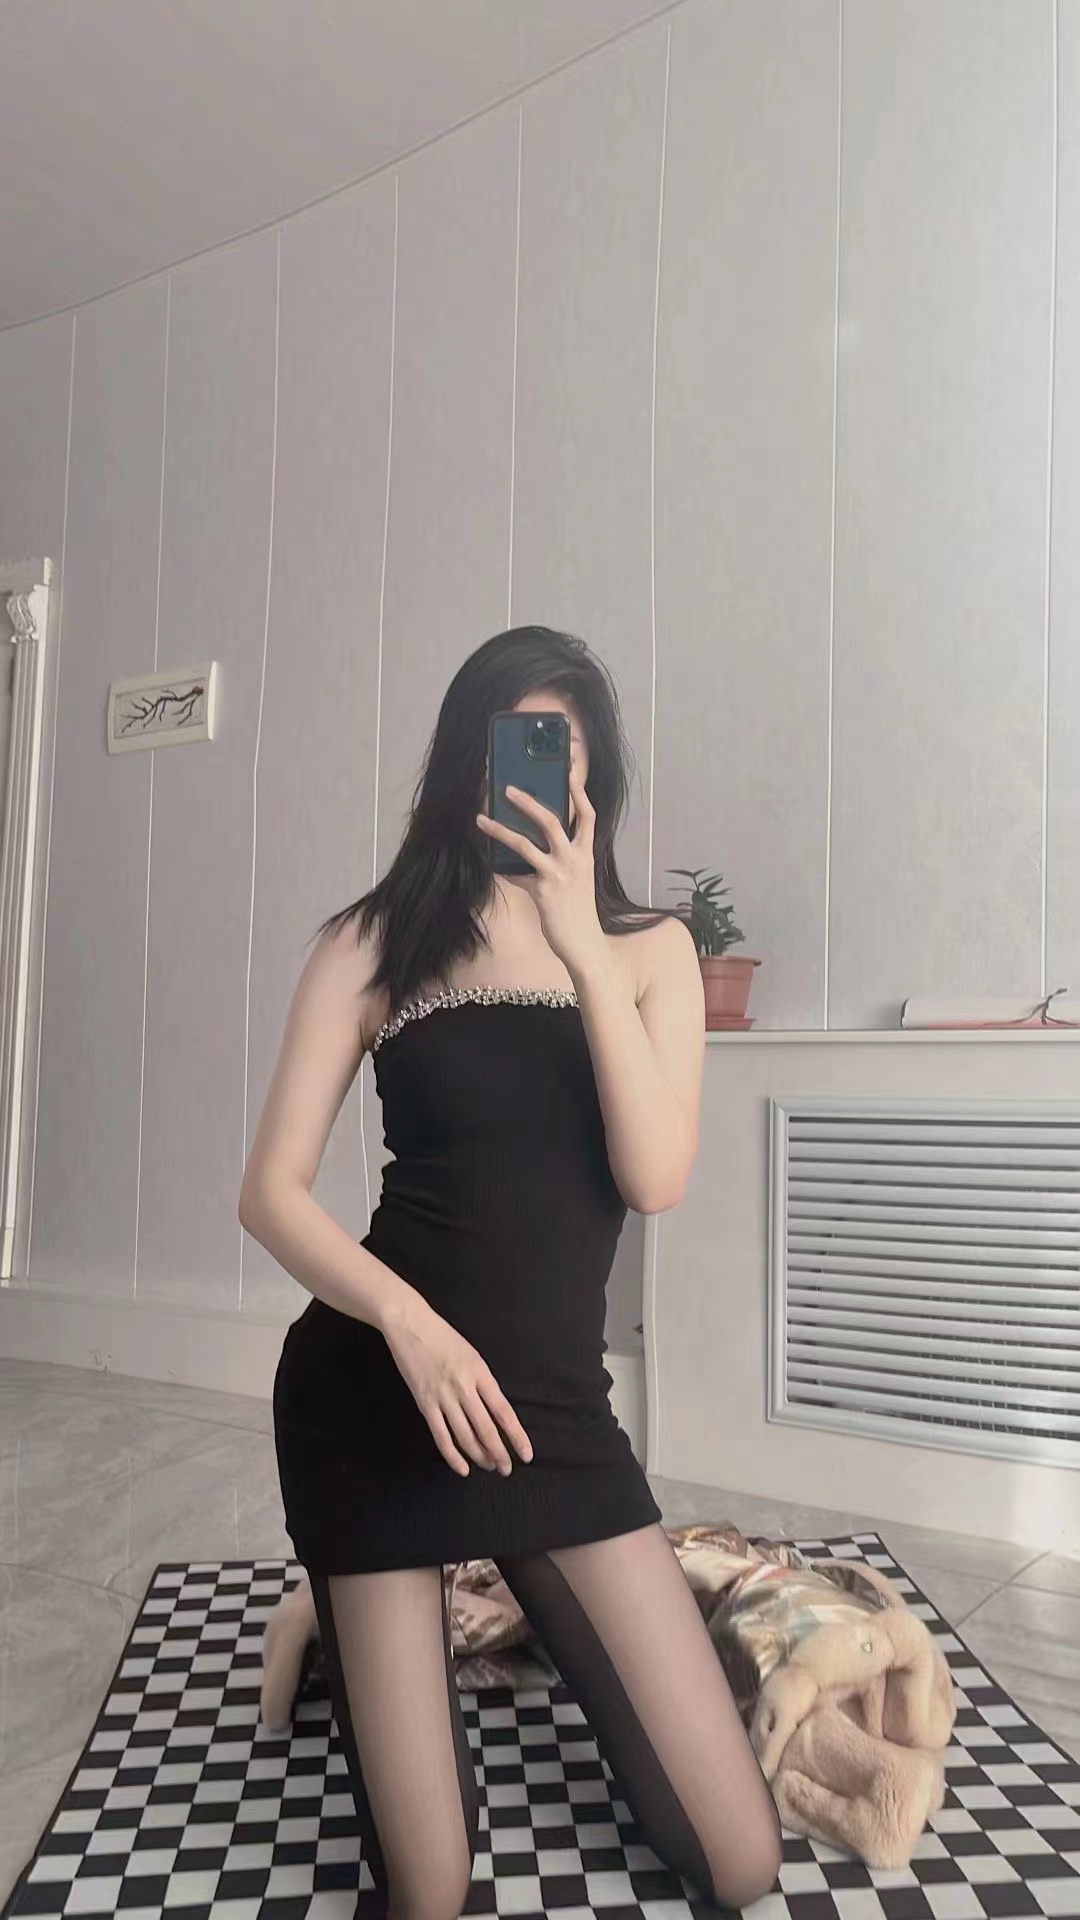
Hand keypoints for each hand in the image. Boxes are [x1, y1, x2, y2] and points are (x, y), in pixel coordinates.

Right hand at [383, 1294, 532, 1477]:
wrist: (410, 1324)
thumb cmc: (443, 1337)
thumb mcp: (472, 1355)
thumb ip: (483, 1383)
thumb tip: (494, 1412)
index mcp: (480, 1372)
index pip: (504, 1412)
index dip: (517, 1436)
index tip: (526, 1454)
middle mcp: (464, 1387)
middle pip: (486, 1429)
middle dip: (499, 1453)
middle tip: (506, 1469)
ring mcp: (443, 1396)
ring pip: (465, 1436)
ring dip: (479, 1456)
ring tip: (489, 1466)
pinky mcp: (425, 1403)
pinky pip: (441, 1436)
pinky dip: (453, 1456)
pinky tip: (462, 1468)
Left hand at [476, 767, 606, 977]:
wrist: (584, 943)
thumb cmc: (578, 909)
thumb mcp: (579, 877)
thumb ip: (565, 858)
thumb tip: (538, 840)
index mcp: (586, 854)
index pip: (587, 816)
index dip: (579, 793)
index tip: (570, 772)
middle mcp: (574, 860)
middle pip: (552, 821)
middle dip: (528, 802)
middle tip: (508, 789)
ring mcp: (558, 875)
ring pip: (525, 844)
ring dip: (500, 830)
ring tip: (481, 819)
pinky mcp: (542, 892)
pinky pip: (516, 874)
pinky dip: (502, 867)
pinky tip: (490, 861)